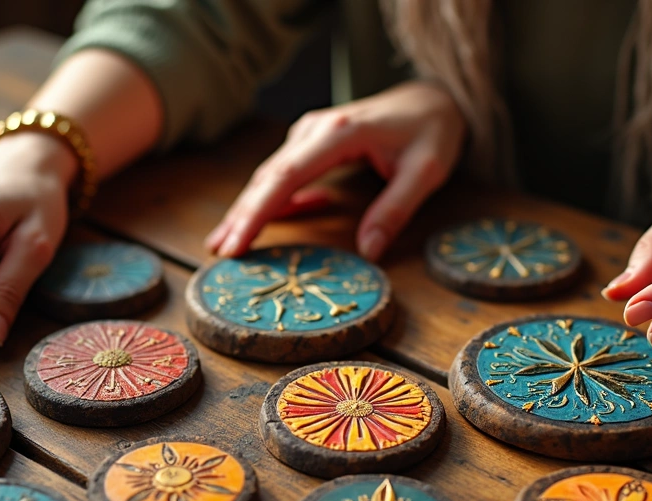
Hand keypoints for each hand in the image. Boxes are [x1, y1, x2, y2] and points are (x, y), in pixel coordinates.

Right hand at [205, 80, 465, 260]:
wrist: (432, 98)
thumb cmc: (432, 131)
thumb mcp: (426, 172)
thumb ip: (396, 209)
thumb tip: (369, 252)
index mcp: (339, 133)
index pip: (286, 175)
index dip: (257, 211)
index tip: (237, 242)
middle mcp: (316, 128)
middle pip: (268, 175)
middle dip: (241, 215)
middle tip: (219, 251)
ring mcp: (310, 132)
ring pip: (269, 174)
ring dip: (249, 208)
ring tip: (227, 242)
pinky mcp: (311, 141)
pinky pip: (284, 172)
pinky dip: (271, 199)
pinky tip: (272, 221)